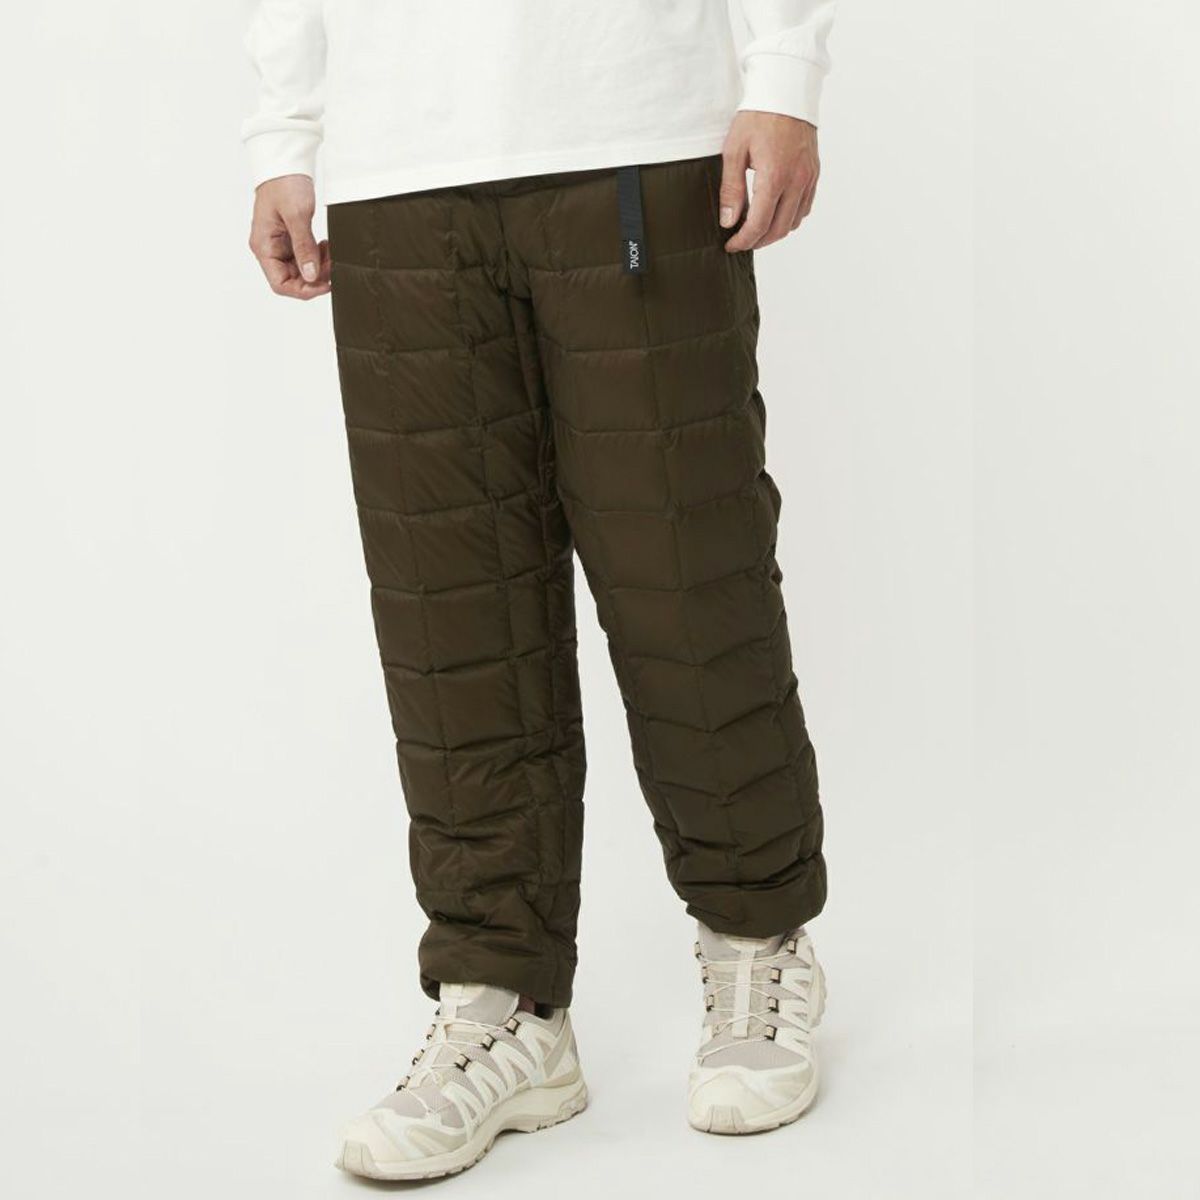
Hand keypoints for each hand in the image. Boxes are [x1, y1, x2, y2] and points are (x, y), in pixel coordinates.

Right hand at [248, 174, 330, 299]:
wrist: (285, 163)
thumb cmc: (284, 183)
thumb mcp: (297, 215)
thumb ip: (304, 247)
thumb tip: (311, 275)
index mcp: (264, 247)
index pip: (280, 284)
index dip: (303, 290)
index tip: (325, 284)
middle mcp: (269, 249)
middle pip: (292, 280)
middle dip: (315, 277)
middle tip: (333, 264)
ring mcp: (280, 245)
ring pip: (301, 270)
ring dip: (319, 266)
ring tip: (330, 252)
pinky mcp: (290, 238)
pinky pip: (305, 257)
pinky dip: (318, 256)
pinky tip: (326, 247)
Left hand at [720, 112, 820, 252]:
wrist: (786, 91)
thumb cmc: (758, 116)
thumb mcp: (734, 151)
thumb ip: (731, 189)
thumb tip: (729, 221)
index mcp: (774, 176)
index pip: (759, 224)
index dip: (743, 240)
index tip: (731, 245)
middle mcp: (796, 181)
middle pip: (778, 229)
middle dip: (757, 241)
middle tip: (741, 242)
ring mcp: (808, 178)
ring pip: (793, 222)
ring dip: (774, 232)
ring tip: (755, 229)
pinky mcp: (814, 173)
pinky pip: (804, 208)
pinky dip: (789, 218)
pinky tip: (774, 213)